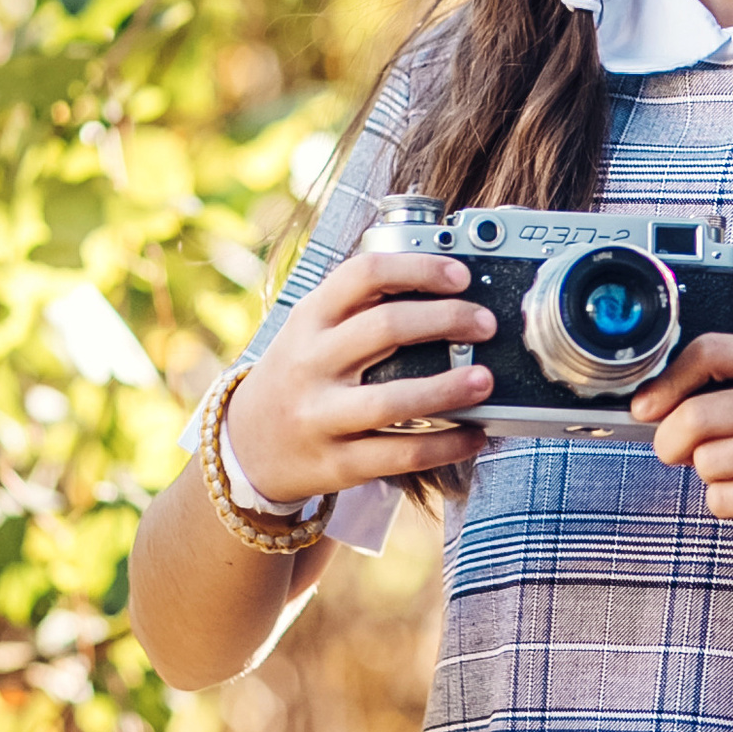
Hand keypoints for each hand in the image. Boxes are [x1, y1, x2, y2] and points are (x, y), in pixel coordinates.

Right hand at [222, 246, 492, 508]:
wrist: (247, 446)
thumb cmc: (298, 375)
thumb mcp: (311, 331)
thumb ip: (360, 309)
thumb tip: (444, 290)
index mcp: (309, 318)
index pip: (363, 275)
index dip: (417, 269)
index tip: (460, 276)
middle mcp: (311, 362)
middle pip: (385, 328)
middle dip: (446, 320)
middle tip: (485, 324)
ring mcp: (321, 415)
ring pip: (392, 400)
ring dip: (447, 388)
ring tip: (485, 380)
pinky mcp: (337, 462)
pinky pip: (399, 454)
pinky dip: (445, 445)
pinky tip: (474, 434)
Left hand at [630, 336, 732, 553]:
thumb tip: (657, 411)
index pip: (708, 351)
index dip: (666, 380)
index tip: (647, 407)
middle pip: (693, 417)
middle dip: (670, 443)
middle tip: (677, 453)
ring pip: (706, 463)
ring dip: (711, 476)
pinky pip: (724, 500)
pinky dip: (729, 503)